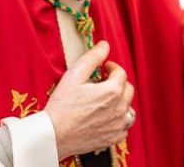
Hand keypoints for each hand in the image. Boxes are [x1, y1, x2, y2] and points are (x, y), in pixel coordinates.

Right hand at [45, 41, 134, 158]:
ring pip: (128, 109)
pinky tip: (106, 117)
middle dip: (117, 83)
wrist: (54, 135)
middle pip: (128, 89)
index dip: (111, 67)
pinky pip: (124, 127)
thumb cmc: (62, 105)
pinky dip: (118, 120)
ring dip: (120, 102)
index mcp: (112, 91)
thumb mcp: (75, 74)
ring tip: (105, 100)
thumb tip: (105, 45)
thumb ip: (93, 57)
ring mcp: (117, 125)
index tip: (103, 68)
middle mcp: (119, 109)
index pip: (121, 72)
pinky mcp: (113, 138)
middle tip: (102, 83)